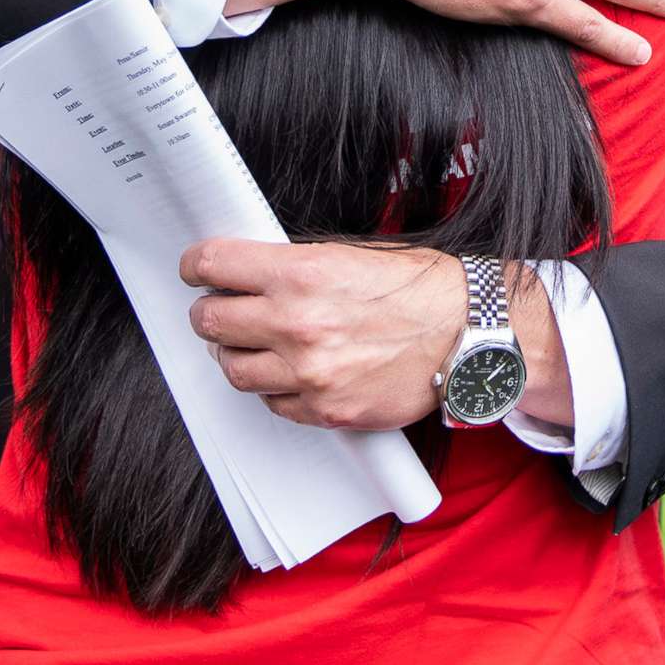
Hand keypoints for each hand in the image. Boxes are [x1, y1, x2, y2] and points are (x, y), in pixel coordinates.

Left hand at [181, 238, 463, 430]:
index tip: (196, 270)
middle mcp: (298, 324)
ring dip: (236, 354)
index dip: (196, 266)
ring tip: (253, 344)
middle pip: (210, 321)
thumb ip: (294, 266)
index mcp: (301, 274)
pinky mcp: (326, 410)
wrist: (468, 333)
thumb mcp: (350, 254)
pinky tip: (291, 371)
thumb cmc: (418, 289)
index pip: (214, 265)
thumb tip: (249, 272)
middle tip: (219, 309)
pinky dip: (275, 388)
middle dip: (209, 312)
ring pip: (233, 369)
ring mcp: (310, 373)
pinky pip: (273, 403)